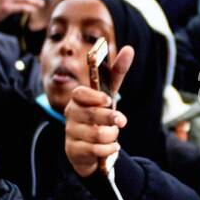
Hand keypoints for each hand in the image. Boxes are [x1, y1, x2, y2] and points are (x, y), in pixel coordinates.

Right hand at [65, 46, 133, 177]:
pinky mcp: (73, 150)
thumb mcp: (109, 96)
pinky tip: (110, 147)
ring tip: (112, 136)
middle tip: (121, 121)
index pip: (80, 94)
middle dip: (111, 119)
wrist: (90, 149)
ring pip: (98, 134)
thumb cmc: (100, 116)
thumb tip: (129, 48)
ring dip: (112, 136)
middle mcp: (70, 114)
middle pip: (93, 115)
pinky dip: (109, 149)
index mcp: (78, 99)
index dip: (94, 97)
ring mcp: (70, 132)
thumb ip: (116, 73)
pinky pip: (97, 150)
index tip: (108, 100)